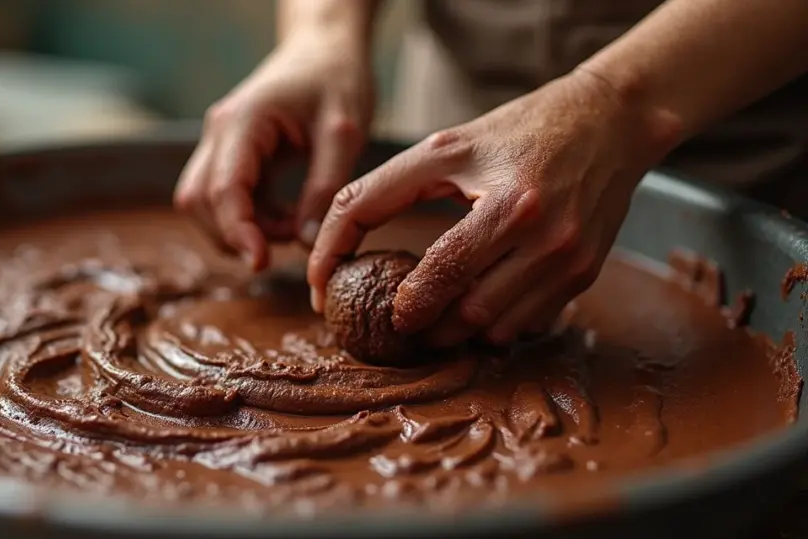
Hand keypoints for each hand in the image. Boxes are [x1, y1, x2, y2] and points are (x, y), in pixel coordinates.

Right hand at [174, 30, 373, 270]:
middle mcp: (219, 132)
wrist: (326, 50)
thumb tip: (306, 242)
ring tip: (292, 226)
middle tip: (289, 241)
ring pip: (204, 204)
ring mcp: (220, 144)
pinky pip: (224, 199)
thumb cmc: (337, 81)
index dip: (237, 232)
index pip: (223, 189)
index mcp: (243, 121)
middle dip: (235, 234)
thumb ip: (325, 188)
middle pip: (199, 201)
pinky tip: (287, 218)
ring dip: (241, 229)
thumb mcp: (345, 133)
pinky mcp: (230, 156)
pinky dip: (250, 219)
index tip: (261, 263)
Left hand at [307, 69, 681, 345]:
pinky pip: (526, 324)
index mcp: (507, 203)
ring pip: (493, 328)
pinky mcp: (584, 274)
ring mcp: (568, 260)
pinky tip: (476, 305)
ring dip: (454, 331)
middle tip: (394, 318)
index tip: (343, 300)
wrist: (610, 122)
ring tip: (429, 317)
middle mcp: (543, 236)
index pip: (432, 267)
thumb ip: (385, 190)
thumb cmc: (518, 132)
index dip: (393, 295)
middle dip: (420, 322)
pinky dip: (493, 325)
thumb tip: (334, 245)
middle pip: (464, 310)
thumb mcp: (445, 147)